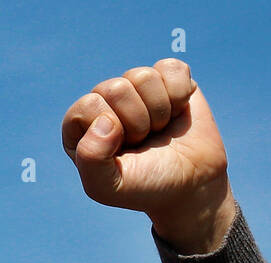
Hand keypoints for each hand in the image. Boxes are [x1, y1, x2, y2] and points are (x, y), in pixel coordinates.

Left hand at [62, 59, 234, 252]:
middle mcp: (105, 103)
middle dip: (137, 121)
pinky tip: (177, 112)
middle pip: (115, 88)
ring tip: (159, 130)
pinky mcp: (167, 79)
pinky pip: (171, 67)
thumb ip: (90, 159)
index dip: (111, 129)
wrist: (190, 184)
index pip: (87, 106)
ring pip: (143, 76)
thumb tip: (105, 120)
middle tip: (144, 141)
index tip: (123, 149)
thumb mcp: (106, 187)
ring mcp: (136, 90)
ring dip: (158, 111)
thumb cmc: (144, 185)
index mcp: (80, 127)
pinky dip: (180, 93)